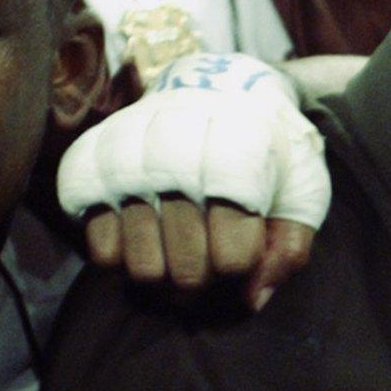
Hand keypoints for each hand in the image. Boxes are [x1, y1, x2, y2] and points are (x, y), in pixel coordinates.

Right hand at [57, 53, 330, 309]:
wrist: (217, 91)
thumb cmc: (265, 151)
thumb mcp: (302, 189)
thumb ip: (290, 247)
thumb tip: (251, 299)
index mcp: (235, 154)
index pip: (232, 259)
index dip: (244, 261)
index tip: (246, 235)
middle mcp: (174, 155)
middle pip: (187, 273)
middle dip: (208, 274)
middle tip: (211, 248)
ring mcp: (124, 162)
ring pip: (143, 270)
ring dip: (167, 269)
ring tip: (179, 239)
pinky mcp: (88, 171)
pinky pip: (102, 253)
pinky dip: (126, 254)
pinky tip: (148, 227)